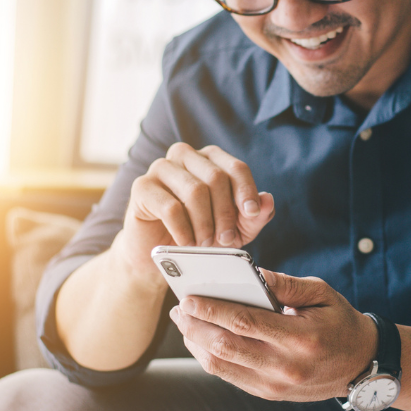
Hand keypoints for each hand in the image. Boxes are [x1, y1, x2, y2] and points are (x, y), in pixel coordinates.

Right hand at [115, 142, 274, 275]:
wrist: (158, 254)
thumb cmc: (198, 235)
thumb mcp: (234, 230)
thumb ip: (254, 217)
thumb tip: (268, 200)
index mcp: (209, 159)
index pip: (235, 167)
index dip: (246, 191)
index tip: (251, 214)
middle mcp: (185, 156)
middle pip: (215, 178)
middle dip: (225, 213)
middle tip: (225, 239)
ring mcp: (161, 168)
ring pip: (194, 191)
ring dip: (204, 224)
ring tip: (204, 243)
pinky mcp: (142, 187)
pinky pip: (170, 206)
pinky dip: (183, 230)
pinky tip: (186, 243)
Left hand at [169, 270, 377, 401]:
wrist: (361, 365)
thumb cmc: (339, 322)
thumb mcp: (321, 294)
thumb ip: (285, 284)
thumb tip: (252, 273)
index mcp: (300, 338)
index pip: (244, 323)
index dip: (212, 310)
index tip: (188, 298)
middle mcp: (285, 367)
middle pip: (226, 347)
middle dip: (195, 326)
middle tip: (179, 308)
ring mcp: (275, 385)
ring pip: (221, 366)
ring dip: (196, 343)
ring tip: (184, 322)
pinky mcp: (268, 394)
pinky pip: (229, 376)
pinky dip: (209, 357)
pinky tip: (200, 340)